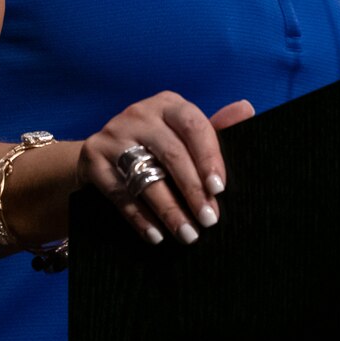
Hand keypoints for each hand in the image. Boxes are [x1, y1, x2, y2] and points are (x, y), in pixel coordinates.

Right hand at [77, 93, 255, 244]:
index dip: (209, 157)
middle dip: (193, 191)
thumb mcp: (182, 132)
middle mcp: (139, 114)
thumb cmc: (156, 144)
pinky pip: (121, 194)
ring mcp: (113, 135)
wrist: (100, 152)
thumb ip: (214, 127)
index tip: (219, 188)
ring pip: (146, 178)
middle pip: (172, 154)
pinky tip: (157, 236)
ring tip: (188, 234)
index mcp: (168, 104)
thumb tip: (247, 108)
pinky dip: (140, 219)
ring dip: (169, 211)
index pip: (194, 126)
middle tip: (209, 220)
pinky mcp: (93, 159)